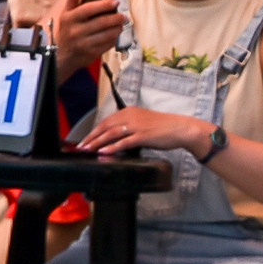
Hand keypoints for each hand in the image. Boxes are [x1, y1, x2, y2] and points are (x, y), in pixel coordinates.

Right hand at [49, 0, 123, 75]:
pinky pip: (108, 44)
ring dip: (118, 28)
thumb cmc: (67, 30)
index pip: (89, 9)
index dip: (104, 5)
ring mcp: (84, 43)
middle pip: (101, 22)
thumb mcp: (66, 13)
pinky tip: (117, 34)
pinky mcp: (91, 53)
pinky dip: (115, 38)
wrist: (62, 55)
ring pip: (107, 34)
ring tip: (122, 24)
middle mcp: (76, 31)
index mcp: (70, 18)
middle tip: (124, 15)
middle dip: (116, 18)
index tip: (116, 2)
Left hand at [71, 107, 213, 157]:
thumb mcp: (144, 123)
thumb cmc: (165, 128)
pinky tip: (104, 152)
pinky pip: (123, 142)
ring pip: (111, 134)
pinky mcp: (143, 136)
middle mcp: (131, 116)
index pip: (107, 121)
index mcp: (130, 112)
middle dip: (92, 137)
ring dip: (98, 142)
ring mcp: (136, 126)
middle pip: (105, 126)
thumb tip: (117, 139)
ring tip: (88, 150)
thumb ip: (130, 128)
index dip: (95, 130)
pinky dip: (112, 147)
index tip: (86, 139)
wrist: (181, 129)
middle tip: (81, 146)